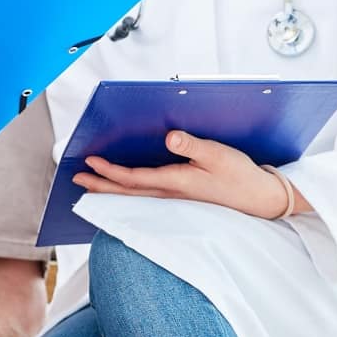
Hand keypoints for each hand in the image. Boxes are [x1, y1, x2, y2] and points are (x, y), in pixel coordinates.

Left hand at [75, 130, 310, 219]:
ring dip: (110, 191)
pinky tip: (124, 192)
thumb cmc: (239, 175)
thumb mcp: (218, 154)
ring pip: (134, 197)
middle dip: (99, 185)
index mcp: (176, 182)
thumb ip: (192, 144)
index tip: (89, 161)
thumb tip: (170, 136)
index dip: (109, 170)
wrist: (259, 199)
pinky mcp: (182, 199)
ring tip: (91, 187)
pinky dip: (128, 194)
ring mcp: (175, 200)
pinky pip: (146, 198)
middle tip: (76, 179)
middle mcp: (170, 194)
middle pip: (126, 192)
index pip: (133, 178)